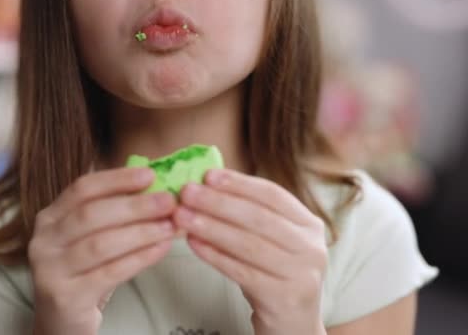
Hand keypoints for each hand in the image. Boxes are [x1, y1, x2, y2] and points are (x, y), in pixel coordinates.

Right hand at [29, 168, 176, 334]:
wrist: (62, 320)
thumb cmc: (84, 272)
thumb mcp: (89, 237)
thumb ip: (113, 212)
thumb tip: (156, 186)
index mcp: (50, 217)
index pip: (82, 188)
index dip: (117, 179)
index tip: (150, 175)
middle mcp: (44, 240)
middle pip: (91, 214)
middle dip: (135, 206)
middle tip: (169, 201)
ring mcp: (51, 269)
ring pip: (101, 244)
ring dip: (141, 232)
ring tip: (170, 226)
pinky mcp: (66, 296)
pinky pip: (109, 273)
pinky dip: (139, 259)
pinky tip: (161, 249)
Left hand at [173, 169, 326, 334]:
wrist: (293, 325)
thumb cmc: (274, 274)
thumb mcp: (272, 241)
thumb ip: (249, 215)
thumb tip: (206, 185)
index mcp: (309, 225)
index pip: (272, 195)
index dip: (239, 183)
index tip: (208, 175)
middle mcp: (311, 247)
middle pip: (258, 217)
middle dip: (218, 202)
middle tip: (187, 193)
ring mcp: (301, 274)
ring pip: (248, 244)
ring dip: (211, 227)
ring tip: (183, 217)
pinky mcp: (284, 297)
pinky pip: (241, 272)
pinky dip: (215, 256)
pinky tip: (194, 244)